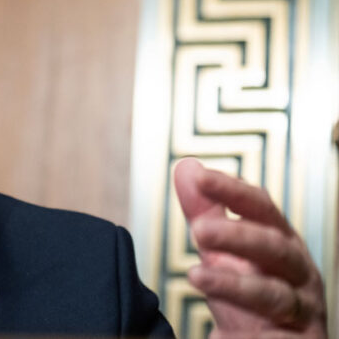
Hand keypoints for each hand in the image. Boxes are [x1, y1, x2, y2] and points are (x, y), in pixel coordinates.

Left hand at [174, 157, 326, 337]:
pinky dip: (250, 335)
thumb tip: (187, 167)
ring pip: (275, 294)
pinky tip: (222, 332)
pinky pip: (276, 337)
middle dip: (238, 236)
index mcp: (280, 243)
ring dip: (234, 284)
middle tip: (199, 230)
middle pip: (274, 247)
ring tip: (196, 277)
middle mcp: (298, 273)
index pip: (260, 208)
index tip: (199, 176)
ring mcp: (301, 310)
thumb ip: (205, 212)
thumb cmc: (250, 298)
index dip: (231, 190)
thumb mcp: (223, 252)